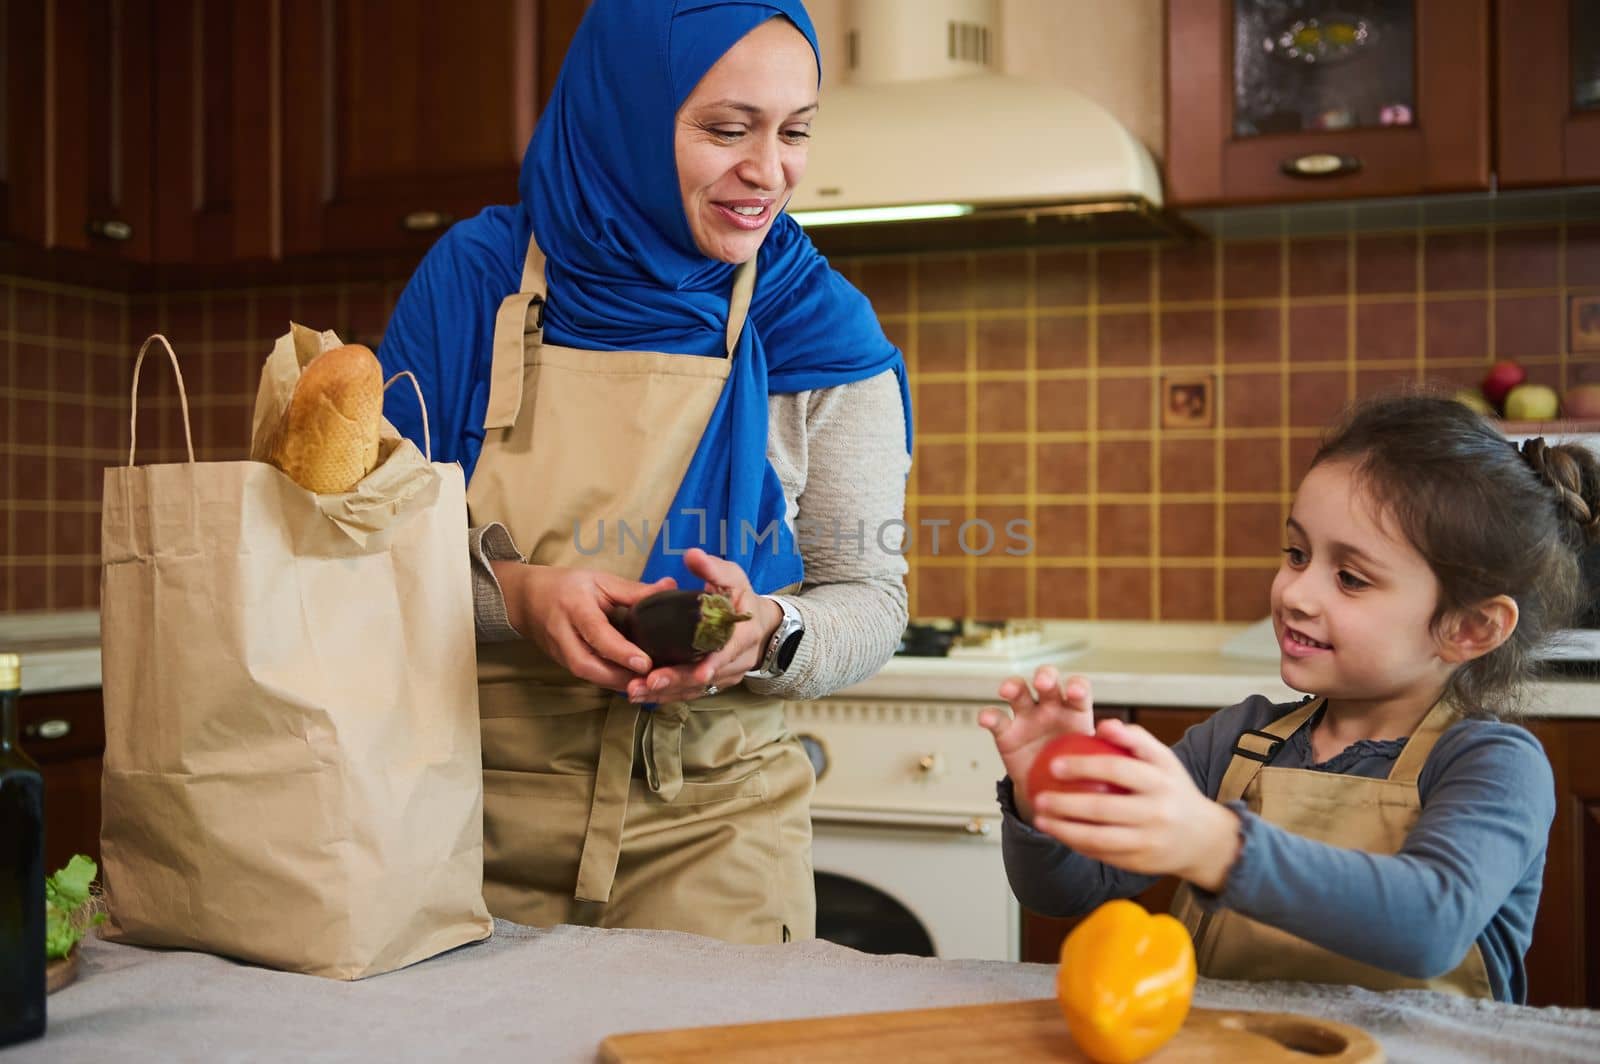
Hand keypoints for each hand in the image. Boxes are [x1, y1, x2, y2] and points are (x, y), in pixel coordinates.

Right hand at [493, 561, 675, 691]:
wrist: (527, 599)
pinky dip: (609, 682)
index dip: (620, 650)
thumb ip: (634, 590)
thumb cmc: (568, 586)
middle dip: (620, 677)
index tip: (645, 662)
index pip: (597, 633)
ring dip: (616, 683)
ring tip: (647, 685)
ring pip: (587, 675)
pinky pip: (587, 676)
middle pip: (588, 665)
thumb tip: (670, 588)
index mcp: (574, 607)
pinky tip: (632, 682)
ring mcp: (559, 653)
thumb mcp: (600, 581)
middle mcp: (563, 634)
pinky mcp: (562, 664)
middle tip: (652, 681)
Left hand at [625, 548, 780, 704]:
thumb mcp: (733, 578)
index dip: (716, 662)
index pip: (730, 650)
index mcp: (745, 634)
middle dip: (678, 681)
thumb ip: (712, 568)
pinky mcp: (713, 684)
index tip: (700, 671)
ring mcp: (725, 676)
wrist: (761, 625)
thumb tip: (692, 555)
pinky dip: (666, 696)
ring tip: (636, 692)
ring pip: (696, 689)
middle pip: (707, 676)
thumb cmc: (742, 598)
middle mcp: (737, 660)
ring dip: (666, 693)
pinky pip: (689, 693)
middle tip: (649, 682)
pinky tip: (642, 695)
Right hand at [977, 667, 1094, 821]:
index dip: (1077, 687)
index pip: (1078, 690)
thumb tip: (1128, 750)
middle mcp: (1050, 707)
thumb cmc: (1077, 771)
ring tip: (1009, 690)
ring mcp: (1026, 717)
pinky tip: (986, 719)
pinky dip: (989, 716)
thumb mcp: (1096, 764)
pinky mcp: (1006, 732)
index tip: (1075, 693)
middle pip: (1047, 680)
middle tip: (1044, 683)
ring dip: (1013, 686)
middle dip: (1045, 676)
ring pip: (1019, 692)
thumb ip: (1107, 755)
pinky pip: (996, 720)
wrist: (1051, 792)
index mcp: (1075, 712)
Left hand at [1030, 717, 1241, 891]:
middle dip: (1065, 804)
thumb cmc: (1174, 791)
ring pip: (1098, 838)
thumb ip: (1135, 739)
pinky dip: (1077, 844)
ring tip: (1040, 819)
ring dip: (1064, 830)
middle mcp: (1156, 812)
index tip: (1054, 764)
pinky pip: (1102, 854)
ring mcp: (1148, 841)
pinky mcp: (1140, 863)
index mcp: (1160, 782)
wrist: (1204, 839)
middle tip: (1039, 797)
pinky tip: (1058, 834)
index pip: (1117, 770)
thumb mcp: (1164, 760)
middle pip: (1103, 808)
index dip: (1083, 766)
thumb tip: (1103, 724)